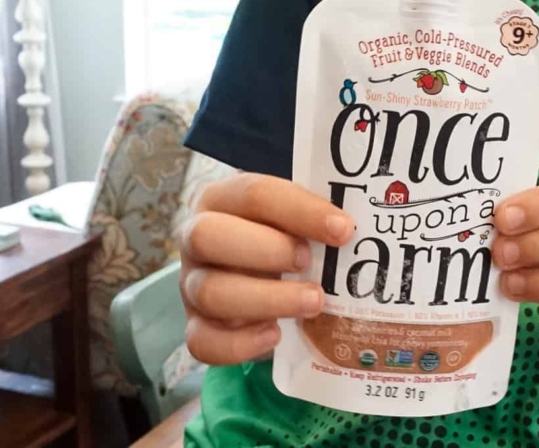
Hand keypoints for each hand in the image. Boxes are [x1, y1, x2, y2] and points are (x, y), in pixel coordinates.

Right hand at [179, 173, 352, 365]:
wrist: (247, 263)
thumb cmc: (275, 230)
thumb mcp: (287, 213)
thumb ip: (310, 214)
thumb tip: (349, 228)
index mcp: (220, 196)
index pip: (254, 194)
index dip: (300, 211)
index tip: (342, 228)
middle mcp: (195, 237)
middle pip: (209, 236)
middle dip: (266, 250)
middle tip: (309, 261)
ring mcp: (190, 283)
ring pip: (210, 292)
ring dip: (268, 299)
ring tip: (314, 302)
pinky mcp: (193, 325)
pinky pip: (202, 342)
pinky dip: (240, 344)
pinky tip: (276, 334)